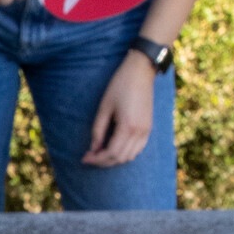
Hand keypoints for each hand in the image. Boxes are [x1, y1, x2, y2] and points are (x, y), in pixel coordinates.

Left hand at [82, 46, 157, 164]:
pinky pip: (138, 149)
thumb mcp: (104, 107)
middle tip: (89, 157)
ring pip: (130, 156)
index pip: (111, 153)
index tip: (84, 158)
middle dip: (103, 161)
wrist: (140, 72)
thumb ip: (98, 130)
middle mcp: (140, 132)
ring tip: (100, 153)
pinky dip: (126, 153)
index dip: (96, 159)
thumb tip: (94, 148)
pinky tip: (114, 148)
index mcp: (127, 126)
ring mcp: (146, 131)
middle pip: (120, 158)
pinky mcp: (149, 128)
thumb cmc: (120, 85)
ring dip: (114, 159)